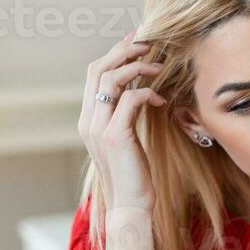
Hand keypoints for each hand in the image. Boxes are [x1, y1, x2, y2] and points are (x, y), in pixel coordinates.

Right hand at [80, 30, 165, 249]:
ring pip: (111, 79)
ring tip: (159, 67)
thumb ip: (126, 117)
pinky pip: (130, 99)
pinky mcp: (115, 136)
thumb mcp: (127, 142)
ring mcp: (99, 128)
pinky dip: (147, 93)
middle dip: (123, 50)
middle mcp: (88, 121)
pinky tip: (160, 100)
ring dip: (137, 67)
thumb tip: (140, 94)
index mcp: (89, 120)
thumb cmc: (134, 177)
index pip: (93, 75)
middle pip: (98, 69)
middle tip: (148, 42)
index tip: (135, 42)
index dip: (113, 53)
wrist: (130, 208)